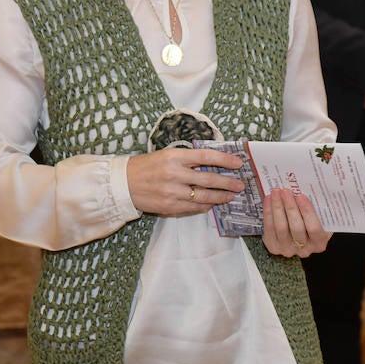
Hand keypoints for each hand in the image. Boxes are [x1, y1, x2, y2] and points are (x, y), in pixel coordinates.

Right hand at [126, 147, 244, 217]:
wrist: (124, 184)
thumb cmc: (147, 166)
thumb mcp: (166, 155)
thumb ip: (187, 159)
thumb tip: (212, 164)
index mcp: (174, 157)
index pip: (206, 156)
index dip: (224, 159)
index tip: (238, 163)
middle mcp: (174, 174)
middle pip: (208, 179)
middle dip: (227, 183)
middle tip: (240, 185)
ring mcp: (172, 192)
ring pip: (204, 196)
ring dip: (220, 197)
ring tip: (230, 196)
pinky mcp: (170, 207)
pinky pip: (193, 208)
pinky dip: (205, 206)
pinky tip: (212, 204)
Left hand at [261, 188, 329, 257]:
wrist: (297, 233)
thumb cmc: (310, 221)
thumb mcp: (320, 218)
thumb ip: (319, 208)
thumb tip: (312, 189)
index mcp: (319, 243)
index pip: (314, 228)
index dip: (308, 212)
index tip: (301, 196)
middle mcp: (304, 250)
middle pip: (296, 228)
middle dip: (290, 207)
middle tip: (286, 191)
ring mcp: (287, 249)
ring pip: (281, 227)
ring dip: (277, 207)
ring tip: (276, 192)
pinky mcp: (273, 246)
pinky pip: (269, 228)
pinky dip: (268, 212)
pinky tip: (269, 199)